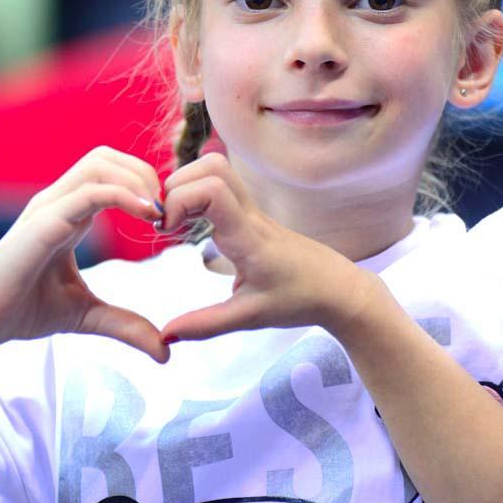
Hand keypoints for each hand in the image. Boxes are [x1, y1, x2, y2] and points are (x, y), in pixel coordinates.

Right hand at [0, 146, 168, 362]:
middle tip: (165, 212)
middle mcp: (59, 201)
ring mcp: (50, 206)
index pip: (110, 173)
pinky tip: (147, 216)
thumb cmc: (21, 311)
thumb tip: (164, 350)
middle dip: (144, 174)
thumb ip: (125, 325)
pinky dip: (125, 195)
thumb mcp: (86, 315)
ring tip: (157, 213)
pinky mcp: (45, 220)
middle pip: (107, 156)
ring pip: (100, 163)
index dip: (143, 186)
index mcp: (69, 213)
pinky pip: (90, 191)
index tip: (165, 220)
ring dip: (137, 180)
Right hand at [158, 152, 374, 342]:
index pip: (212, 190)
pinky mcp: (251, 213)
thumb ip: (205, 324)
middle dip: (177, 185)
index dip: (180, 200)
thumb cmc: (299, 299)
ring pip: (216, 169)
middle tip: (166, 221)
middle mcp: (249, 213)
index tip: (166, 231)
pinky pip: (221, 185)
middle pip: (211, 166)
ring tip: (174, 220)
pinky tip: (190, 224)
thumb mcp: (249, 317)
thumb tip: (164, 336)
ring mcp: (251, 209)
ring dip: (186, 185)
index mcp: (248, 235)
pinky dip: (196, 193)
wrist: (337, 288)